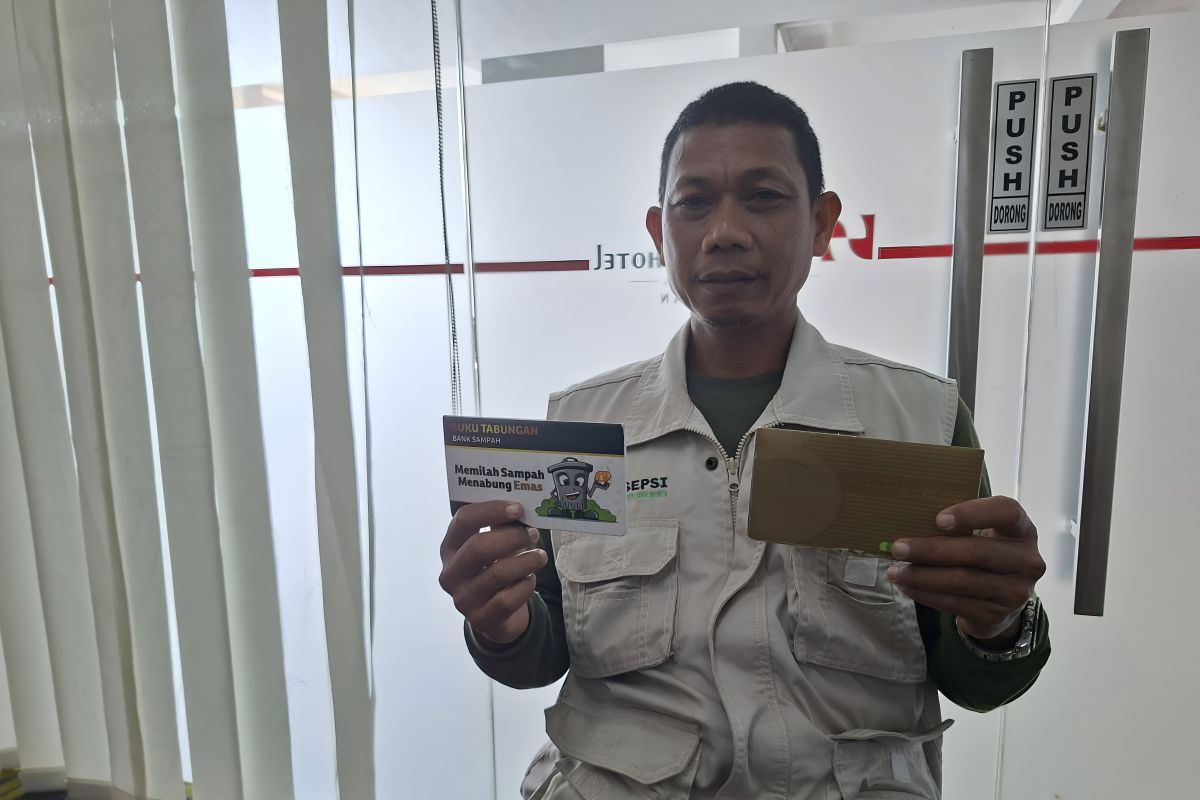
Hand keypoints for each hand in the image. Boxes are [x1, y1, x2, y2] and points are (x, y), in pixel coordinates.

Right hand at [438, 500, 547, 644]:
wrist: (495, 614)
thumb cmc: (494, 569)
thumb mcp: (493, 546)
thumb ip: (501, 527)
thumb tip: (521, 510)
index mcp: (450, 548)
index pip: (463, 521)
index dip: (490, 510)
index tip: (517, 508)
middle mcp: (450, 573)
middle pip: (478, 547)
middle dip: (511, 537)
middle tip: (533, 533)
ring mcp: (463, 599)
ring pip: (498, 574)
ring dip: (526, 561)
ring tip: (540, 556)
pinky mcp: (480, 619)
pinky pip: (508, 599)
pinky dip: (525, 586)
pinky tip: (529, 579)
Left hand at [887, 496, 1045, 646]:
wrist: (1002, 599)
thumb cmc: (985, 552)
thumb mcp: (984, 533)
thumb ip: (960, 525)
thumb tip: (909, 520)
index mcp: (1022, 529)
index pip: (1006, 512)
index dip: (972, 513)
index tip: (938, 519)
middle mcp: (1026, 561)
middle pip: (977, 552)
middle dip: (932, 550)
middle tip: (898, 548)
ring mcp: (1015, 591)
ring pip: (963, 581)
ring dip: (922, 576)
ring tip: (896, 570)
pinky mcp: (997, 615)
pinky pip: (955, 603)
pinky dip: (926, 594)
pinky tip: (908, 586)